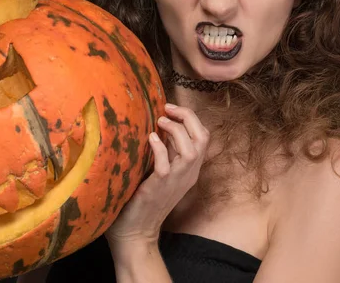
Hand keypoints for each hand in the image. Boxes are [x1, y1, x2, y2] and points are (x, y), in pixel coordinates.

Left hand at [105, 103, 208, 248]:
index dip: (190, 117)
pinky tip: (150, 139)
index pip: (203, 136)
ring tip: (159, 122)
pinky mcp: (159, 188)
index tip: (170, 108)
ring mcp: (175, 181)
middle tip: (167, 108)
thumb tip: (157, 127)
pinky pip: (166, 165)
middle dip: (188, 116)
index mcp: (189, 168)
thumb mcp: (160, 171)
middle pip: (203, 138)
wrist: (136, 231)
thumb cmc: (143, 199)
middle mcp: (188, 173)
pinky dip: (160, 148)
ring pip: (191, 149)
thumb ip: (164, 152)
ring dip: (176, 130)